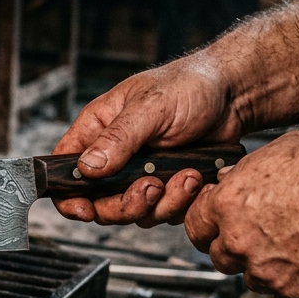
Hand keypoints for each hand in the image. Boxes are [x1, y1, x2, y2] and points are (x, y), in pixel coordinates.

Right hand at [53, 53, 244, 225]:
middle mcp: (114, 156)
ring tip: (184, 176)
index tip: (85, 208)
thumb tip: (87, 167)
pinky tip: (195, 178)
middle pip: (99, 203)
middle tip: (150, 188)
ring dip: (161, 203)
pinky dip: (181, 203)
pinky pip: (162, 212)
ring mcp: (139, 174)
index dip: (69, 196)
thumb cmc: (191, 85)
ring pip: (133, 212)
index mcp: (98, 130)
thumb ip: (117, 139)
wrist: (234, 95)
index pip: (64, 170)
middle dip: (125, 205)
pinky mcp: (165, 186)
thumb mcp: (150, 108)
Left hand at [184, 132, 298, 297]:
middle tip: (260, 236)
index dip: (206, 224)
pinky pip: (281, 295)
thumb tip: (228, 179)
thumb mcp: (280, 151)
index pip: (194, 224)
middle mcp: (240, 239)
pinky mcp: (293, 292)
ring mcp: (265, 270)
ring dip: (265, 267)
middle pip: (218, 256)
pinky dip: (293, 283)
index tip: (215, 225)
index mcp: (229, 204)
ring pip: (250, 278)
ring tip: (295, 244)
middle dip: (233, 248)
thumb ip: (244, 171)